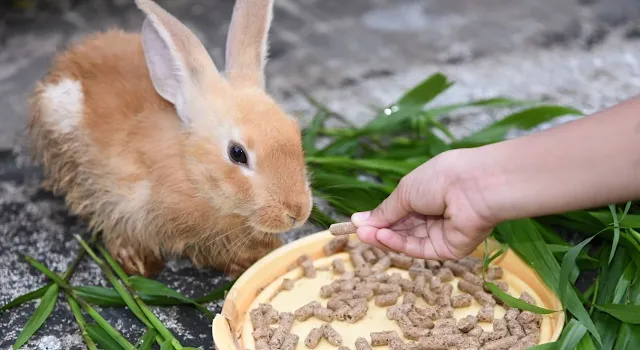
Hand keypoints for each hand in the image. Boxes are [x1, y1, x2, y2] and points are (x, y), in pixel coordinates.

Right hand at [351, 149, 496, 259]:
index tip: (357, 223)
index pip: (398, 212)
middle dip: (379, 230)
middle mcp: (433, 214)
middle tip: (358, 232)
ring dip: (386, 238)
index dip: (378, 218)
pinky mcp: (447, 249)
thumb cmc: (440, 179)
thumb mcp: (405, 191)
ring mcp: (441, 233)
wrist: (474, 187)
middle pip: (401, 228)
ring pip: (407, 240)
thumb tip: (358, 221)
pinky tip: (383, 237)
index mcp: (425, 194)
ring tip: (366, 235)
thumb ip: (384, 211)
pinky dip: (399, 244)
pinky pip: (419, 249)